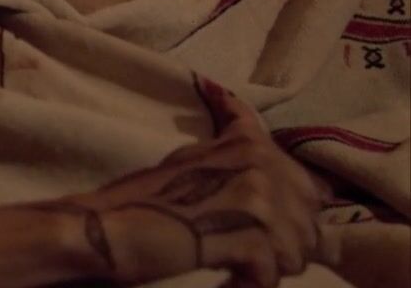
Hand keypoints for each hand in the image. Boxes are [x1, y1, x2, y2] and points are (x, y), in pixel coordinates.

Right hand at [40, 90, 338, 287]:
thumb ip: (241, 163)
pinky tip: (222, 279)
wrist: (108, 227)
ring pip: (297, 252)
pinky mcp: (248, 234)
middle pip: (309, 222)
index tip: (255, 227)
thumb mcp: (195, 163)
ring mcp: (256, 196)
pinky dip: (248, 284)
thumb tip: (302, 188)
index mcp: (248, 144)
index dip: (289, 213)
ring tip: (227, 264)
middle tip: (236, 251)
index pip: (308, 183)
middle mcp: (259, 162)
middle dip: (281, 246)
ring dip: (264, 267)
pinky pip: (273, 273)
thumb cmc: (143, 200)